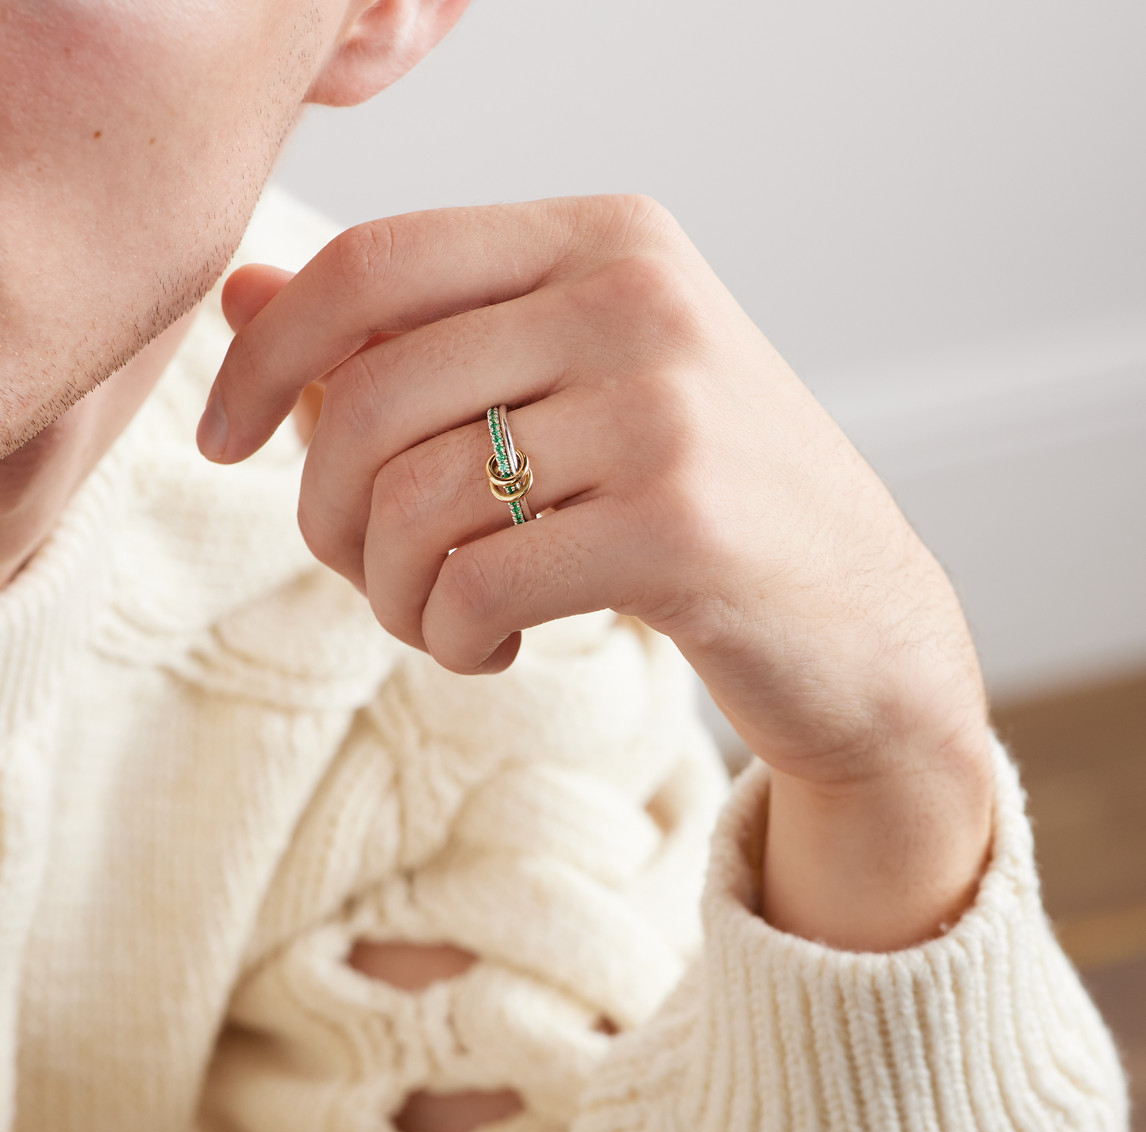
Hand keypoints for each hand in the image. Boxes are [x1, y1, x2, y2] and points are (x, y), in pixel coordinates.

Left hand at [199, 196, 992, 950]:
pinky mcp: (679, 527)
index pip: (376, 261)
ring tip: (440, 621)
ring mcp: (667, 408)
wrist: (861, 628)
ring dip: (391, 594)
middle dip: (325, 512)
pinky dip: (451, 640)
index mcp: (605, 240)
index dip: (267, 354)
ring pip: (413, 502)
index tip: (221, 439)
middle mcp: (638, 298)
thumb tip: (245, 297)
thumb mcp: (567, 398)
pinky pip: (476, 586)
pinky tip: (495, 650)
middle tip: (364, 574)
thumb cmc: (699, 509)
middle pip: (374, 395)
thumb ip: (415, 342)